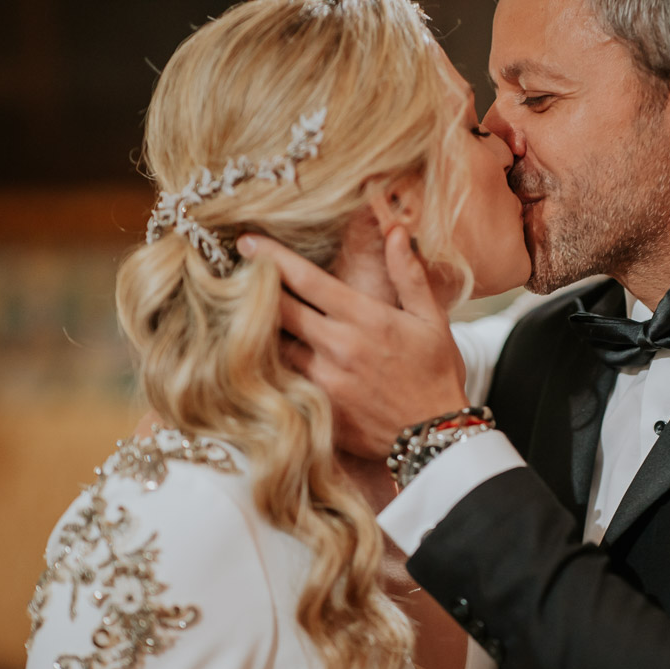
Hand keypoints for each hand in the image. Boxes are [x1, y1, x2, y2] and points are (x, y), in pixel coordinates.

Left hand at [236, 228, 469, 459]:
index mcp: (365, 319)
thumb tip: (395, 232)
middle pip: (277, 309)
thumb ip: (408, 274)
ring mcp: (324, 381)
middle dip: (252, 287)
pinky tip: (253, 356)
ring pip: (273, 347)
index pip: (306, 280)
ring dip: (256, 328)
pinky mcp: (318, 410)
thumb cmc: (436, 373)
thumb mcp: (432, 319)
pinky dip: (268, 366)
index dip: (272, 257)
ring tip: (238, 312)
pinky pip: (282, 381)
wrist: (437, 435)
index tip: (247, 241)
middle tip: (232, 272)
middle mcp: (339, 347)